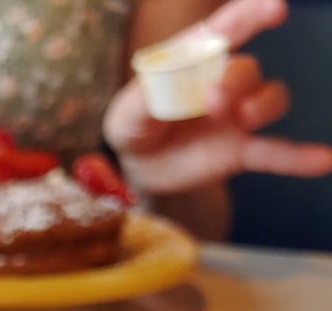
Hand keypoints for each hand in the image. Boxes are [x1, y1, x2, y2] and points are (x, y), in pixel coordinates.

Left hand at [104, 0, 331, 195]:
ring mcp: (236, 115)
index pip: (229, 27)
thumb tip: (165, 87)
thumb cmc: (133, 124)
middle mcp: (225, 81)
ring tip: (241, 119)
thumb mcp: (126, 111)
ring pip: (270, 99)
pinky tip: (324, 161)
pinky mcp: (240, 149)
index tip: (274, 10)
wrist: (139, 166)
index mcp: (197, 59)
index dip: (253, 14)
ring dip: (261, 104)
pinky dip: (299, 157)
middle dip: (236, 80)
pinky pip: (276, 152)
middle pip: (247, 69)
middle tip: (212, 101)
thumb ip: (147, 96)